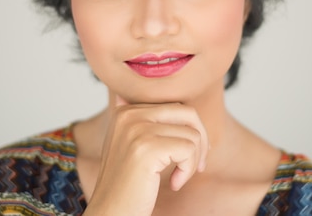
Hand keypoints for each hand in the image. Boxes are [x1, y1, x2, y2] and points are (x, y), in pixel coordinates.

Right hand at [83, 95, 208, 215]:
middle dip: (200, 140)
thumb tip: (180, 110)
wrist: (110, 212)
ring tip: (178, 178)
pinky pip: (188, 150)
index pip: (175, 107)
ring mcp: (137, 130)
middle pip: (187, 113)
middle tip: (196, 165)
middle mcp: (129, 115)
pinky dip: (187, 171)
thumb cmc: (125, 184)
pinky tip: (174, 184)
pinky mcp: (147, 149)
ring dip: (193, 160)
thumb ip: (148, 123)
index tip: (188, 154)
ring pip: (192, 133)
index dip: (190, 130)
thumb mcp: (131, 144)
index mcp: (126, 111)